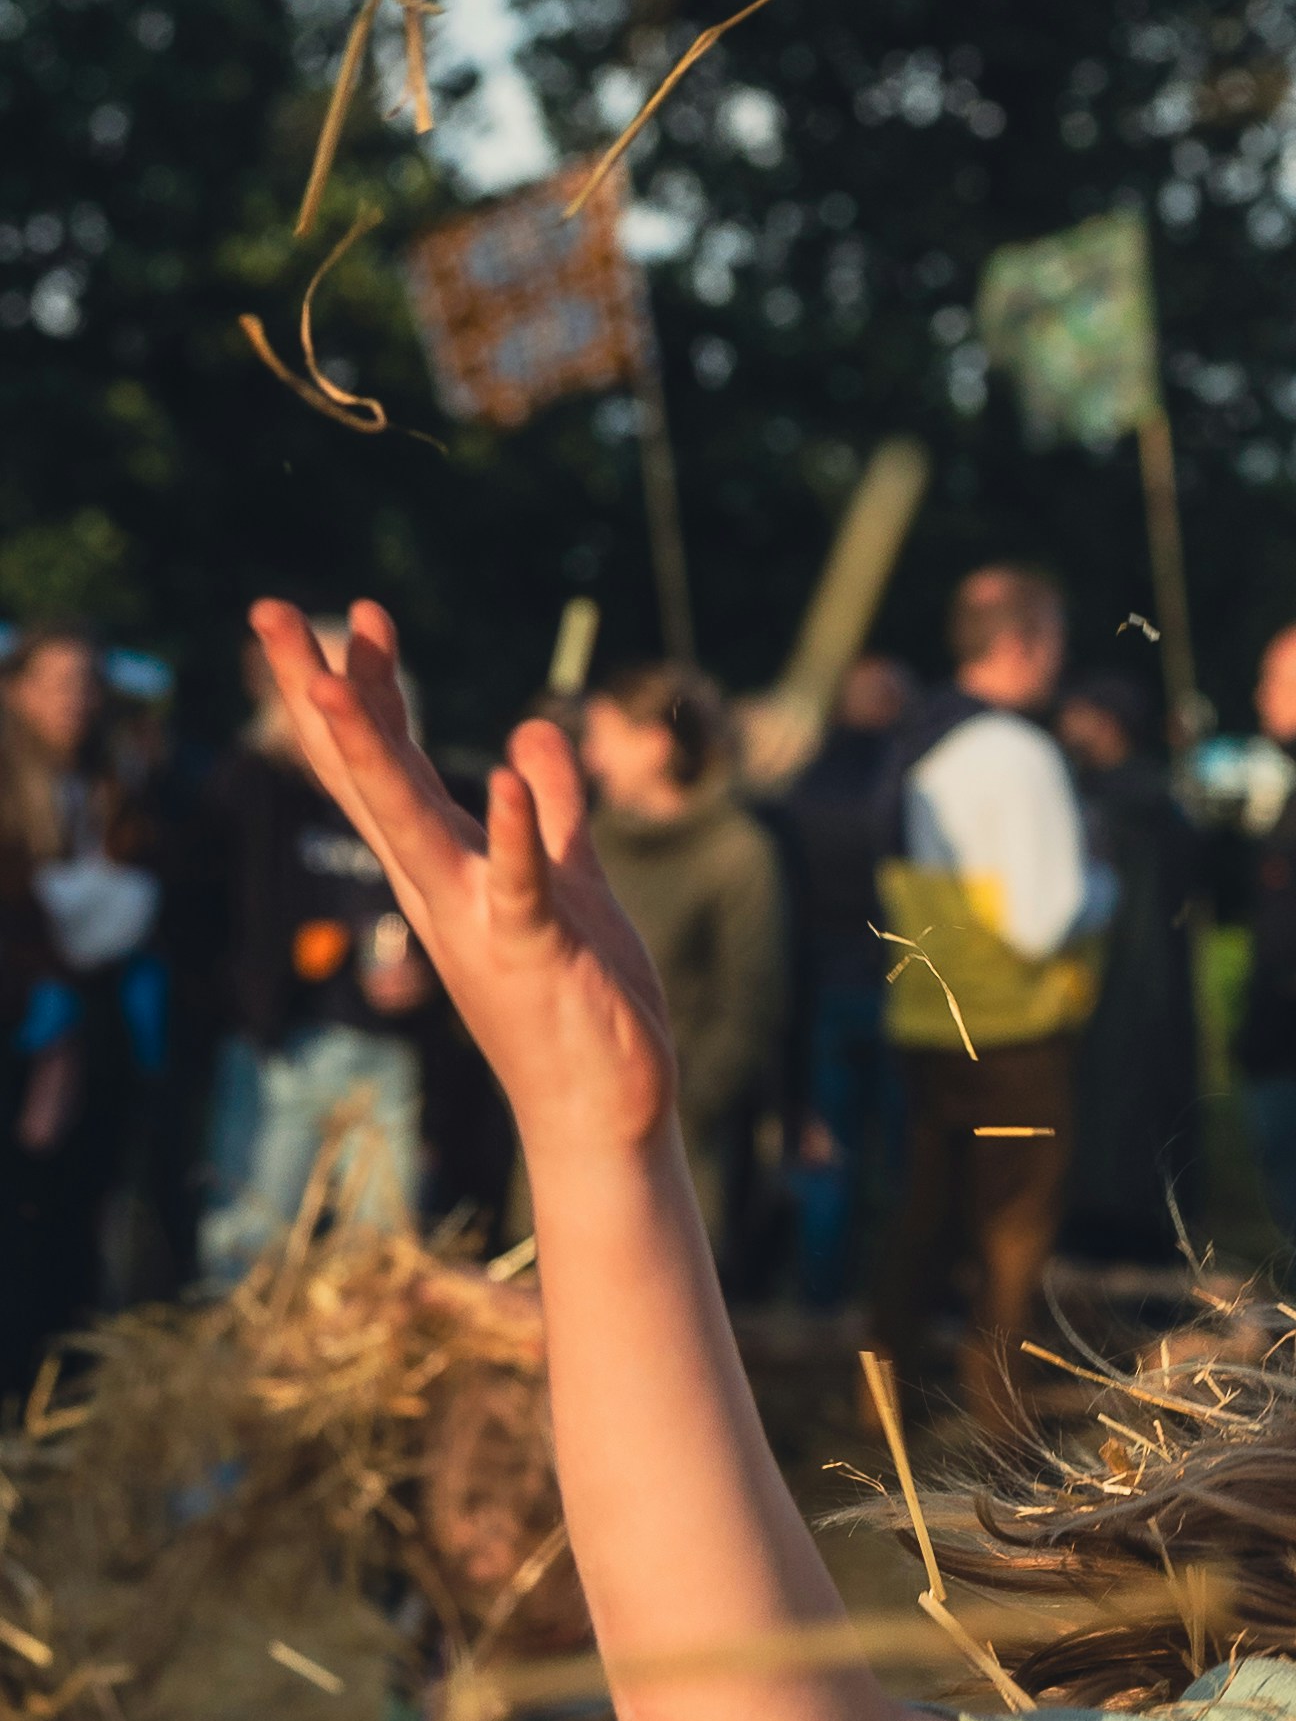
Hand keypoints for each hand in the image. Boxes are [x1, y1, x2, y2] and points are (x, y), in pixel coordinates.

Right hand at [245, 599, 676, 1170]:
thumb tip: (530, 733)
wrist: (600, 1109)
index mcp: (445, 863)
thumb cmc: (580, 1002)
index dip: (369, 685)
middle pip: (367, 773)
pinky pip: (516, 882)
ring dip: (369, 750)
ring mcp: (476, 918)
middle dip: (321, 691)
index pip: (388, 760)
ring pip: (408, 820)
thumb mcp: (568, 882)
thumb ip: (550, 812)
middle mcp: (439, 885)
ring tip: (326, 679)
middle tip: (270, 610)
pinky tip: (498, 773)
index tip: (358, 611)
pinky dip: (508, 831)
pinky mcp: (532, 949)